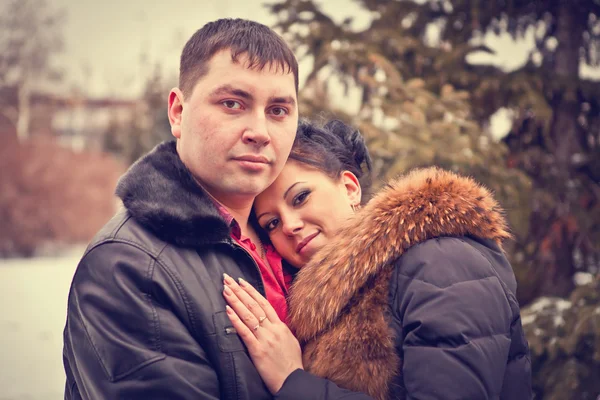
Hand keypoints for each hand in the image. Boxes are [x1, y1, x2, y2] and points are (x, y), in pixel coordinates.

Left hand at [222, 273, 302, 393]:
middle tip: (227, 279)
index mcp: (280, 326)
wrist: (292, 380)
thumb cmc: (291, 363)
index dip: (251, 291)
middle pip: (254, 305)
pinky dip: (236, 320)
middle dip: (239, 291)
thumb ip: (280, 329)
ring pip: (248, 315)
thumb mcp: (290, 341)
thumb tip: (272, 321)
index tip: (241, 281)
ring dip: (235, 301)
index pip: (264, 303)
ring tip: (225, 290)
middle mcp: (272, 329)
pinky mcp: (258, 351)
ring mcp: (265, 339)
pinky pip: (245, 332)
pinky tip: (228, 311)